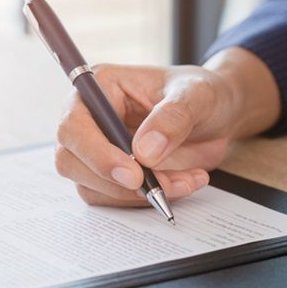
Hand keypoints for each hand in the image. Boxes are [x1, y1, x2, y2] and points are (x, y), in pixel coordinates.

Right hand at [54, 47, 279, 205]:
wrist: (216, 116)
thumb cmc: (201, 94)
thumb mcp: (196, 95)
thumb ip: (173, 118)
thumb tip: (144, 152)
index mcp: (101, 88)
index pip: (74, 124)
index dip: (96, 153)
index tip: (132, 173)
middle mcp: (90, 119)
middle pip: (70, 160)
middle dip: (112, 182)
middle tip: (157, 188)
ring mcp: (97, 150)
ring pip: (91, 186)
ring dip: (136, 194)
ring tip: (183, 181)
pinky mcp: (111, 175)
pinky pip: (114, 199)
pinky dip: (146, 200)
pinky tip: (181, 184)